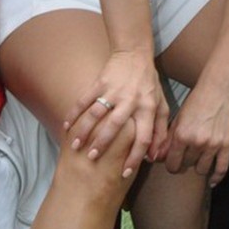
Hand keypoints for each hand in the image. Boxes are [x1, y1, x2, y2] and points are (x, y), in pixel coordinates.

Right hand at [66, 49, 168, 179]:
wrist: (134, 54)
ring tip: (75, 146)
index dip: (135, 156)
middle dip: (103, 143)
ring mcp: (113, 90)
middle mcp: (130, 100)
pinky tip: (66, 127)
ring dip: (85, 130)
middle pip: (116, 125)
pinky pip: (84, 99)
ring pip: (96, 113)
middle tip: (93, 159)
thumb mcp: (162, 105)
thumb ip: (161, 131)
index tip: (125, 173)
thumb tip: (155, 157)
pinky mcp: (100, 82)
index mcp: (147, 108)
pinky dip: (74, 113)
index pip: (142, 137)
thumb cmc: (149, 85)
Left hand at [162, 78, 228, 185]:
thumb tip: (156, 158)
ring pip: (201, 170)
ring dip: (198, 166)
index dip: (170, 165)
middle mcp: (196, 142)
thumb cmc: (196, 101)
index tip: (172, 163)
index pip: (172, 163)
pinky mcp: (227, 145)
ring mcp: (213, 144)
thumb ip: (167, 140)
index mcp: (181, 135)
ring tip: (198, 159)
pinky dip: (216, 178)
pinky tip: (211, 181)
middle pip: (186, 166)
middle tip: (185, 157)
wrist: (218, 88)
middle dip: (184, 163)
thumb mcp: (177, 118)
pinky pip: (221, 168)